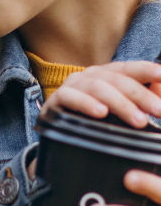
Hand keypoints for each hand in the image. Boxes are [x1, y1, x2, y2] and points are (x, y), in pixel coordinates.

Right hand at [43, 61, 160, 127]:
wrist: (60, 137)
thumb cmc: (96, 123)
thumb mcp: (123, 112)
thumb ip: (143, 102)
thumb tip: (160, 91)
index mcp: (107, 75)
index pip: (129, 68)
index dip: (146, 70)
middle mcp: (89, 76)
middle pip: (117, 79)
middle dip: (140, 95)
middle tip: (159, 111)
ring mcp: (71, 86)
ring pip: (97, 87)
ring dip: (120, 103)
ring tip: (139, 121)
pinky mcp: (54, 100)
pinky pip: (70, 97)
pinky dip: (86, 103)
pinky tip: (101, 113)